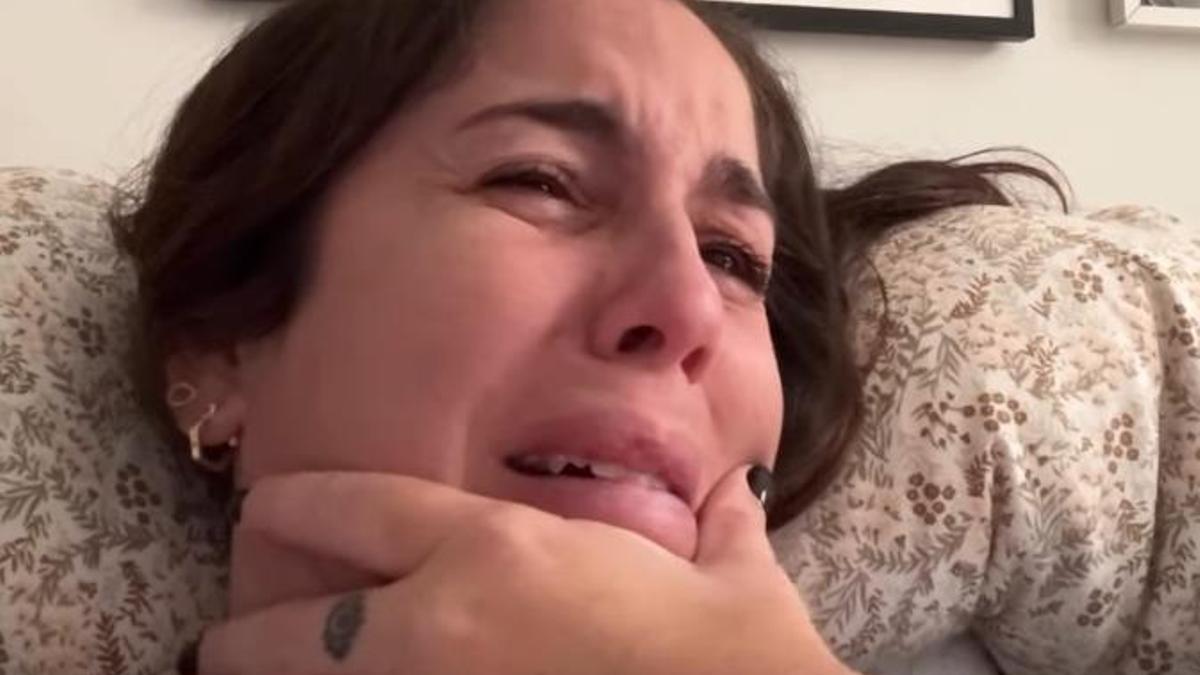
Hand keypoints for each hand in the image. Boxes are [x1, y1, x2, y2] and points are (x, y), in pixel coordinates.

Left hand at [197, 467, 850, 674]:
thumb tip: (733, 491)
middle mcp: (439, 620)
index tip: (267, 508)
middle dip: (248, 632)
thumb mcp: (732, 575)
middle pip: (290, 625)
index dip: (299, 505)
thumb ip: (718, 527)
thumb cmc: (739, 651)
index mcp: (501, 550)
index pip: (359, 508)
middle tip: (229, 639)